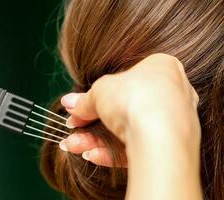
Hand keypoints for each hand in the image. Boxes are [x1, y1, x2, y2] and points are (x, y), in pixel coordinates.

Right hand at [59, 53, 199, 166]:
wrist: (161, 136)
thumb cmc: (135, 98)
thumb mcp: (99, 91)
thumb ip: (85, 99)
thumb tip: (70, 103)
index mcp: (161, 68)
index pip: (123, 82)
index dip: (95, 97)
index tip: (77, 109)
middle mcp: (172, 93)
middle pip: (122, 109)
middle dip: (91, 123)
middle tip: (73, 129)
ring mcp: (174, 122)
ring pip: (128, 130)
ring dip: (96, 140)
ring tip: (74, 146)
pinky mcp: (171, 147)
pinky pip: (139, 147)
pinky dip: (113, 152)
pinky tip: (93, 156)